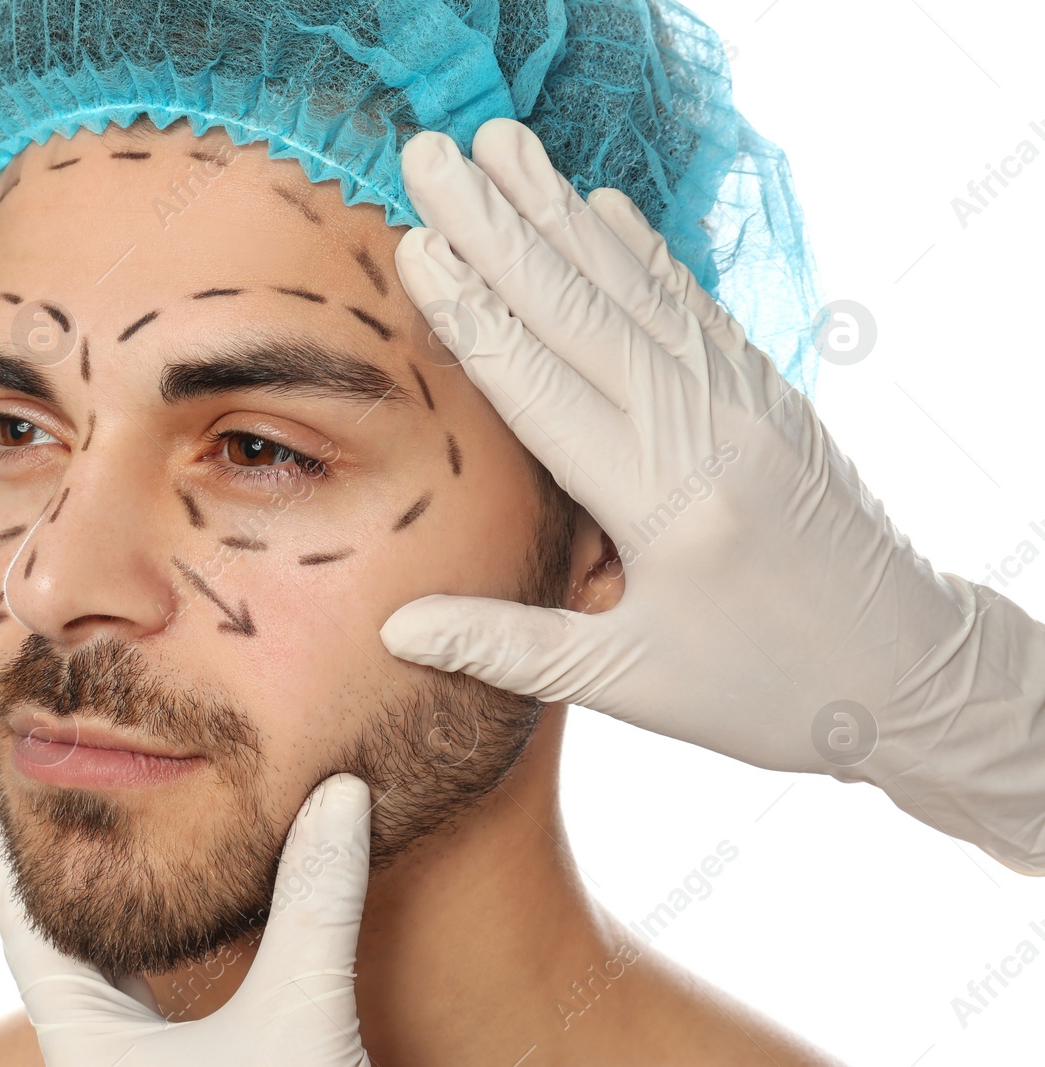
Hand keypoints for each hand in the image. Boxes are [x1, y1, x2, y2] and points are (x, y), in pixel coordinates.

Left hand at [0, 774, 374, 1063]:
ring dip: (105, 934)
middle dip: (55, 891)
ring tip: (105, 874)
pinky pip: (144, 1024)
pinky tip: (174, 955)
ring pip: (103, 996)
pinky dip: (148, 973)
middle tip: (46, 822)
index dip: (5, 866)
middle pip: (59, 960)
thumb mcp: (299, 1017)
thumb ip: (315, 905)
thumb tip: (340, 795)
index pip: (29, 934)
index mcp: (89, 1051)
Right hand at [380, 118, 1044, 870]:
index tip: (417, 243)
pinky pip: (691, 302)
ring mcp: (746, 399)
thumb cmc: (767, 690)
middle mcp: (708, 430)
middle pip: (582, 309)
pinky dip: (641, 247)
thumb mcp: (631, 684)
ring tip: (500, 143)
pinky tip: (600, 202)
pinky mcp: (768, 392)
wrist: (913, 670)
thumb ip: (507, 648)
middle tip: (430, 154)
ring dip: (560, 210)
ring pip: (636, 287)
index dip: (474, 313)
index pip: (544, 387)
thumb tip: (396, 629)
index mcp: (668, 503)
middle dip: (497, 225)